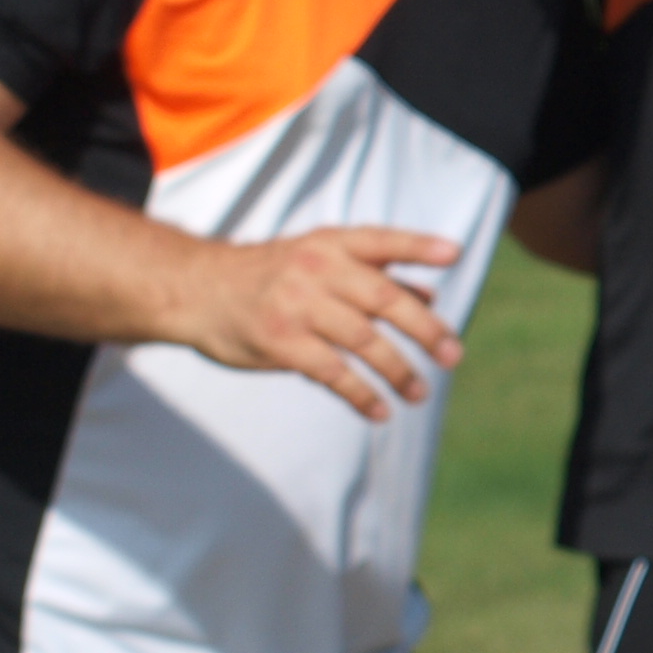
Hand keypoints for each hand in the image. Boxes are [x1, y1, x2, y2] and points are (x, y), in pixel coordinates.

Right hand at [178, 227, 465, 420]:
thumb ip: (375, 274)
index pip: (382, 241)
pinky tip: (380, 411)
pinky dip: (361, 395)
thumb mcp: (319, 259)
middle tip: (453, 356)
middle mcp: (317, 268)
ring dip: (399, 371)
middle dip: (425, 328)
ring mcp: (297, 304)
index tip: (455, 253)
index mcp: (331, 243)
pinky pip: (332, 372)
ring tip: (421, 394)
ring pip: (363, 340)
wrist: (198, 290)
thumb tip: (432, 296)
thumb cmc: (272, 274)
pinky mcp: (280, 341)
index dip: (419, 246)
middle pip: (384, 298)